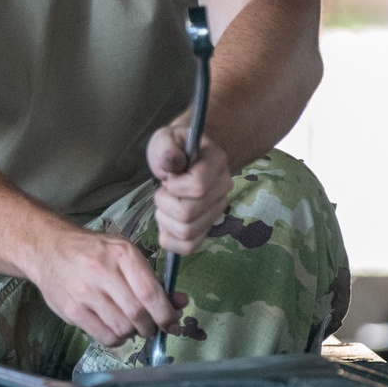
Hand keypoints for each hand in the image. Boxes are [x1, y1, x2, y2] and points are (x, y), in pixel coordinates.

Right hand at [27, 227, 184, 347]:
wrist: (48, 248)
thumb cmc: (92, 251)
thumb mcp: (124, 253)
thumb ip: (152, 279)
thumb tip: (180, 303)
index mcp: (122, 253)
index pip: (150, 292)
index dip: (166, 313)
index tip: (171, 322)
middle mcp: (103, 271)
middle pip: (138, 314)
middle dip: (151, 326)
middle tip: (151, 326)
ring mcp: (85, 292)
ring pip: (122, 328)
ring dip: (133, 333)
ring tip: (130, 326)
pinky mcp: (72, 310)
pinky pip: (104, 336)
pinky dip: (116, 338)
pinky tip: (115, 328)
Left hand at [146, 123, 232, 254]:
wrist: (184, 155)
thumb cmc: (175, 146)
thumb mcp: (166, 139)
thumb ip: (167, 147)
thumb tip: (172, 161)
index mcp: (217, 162)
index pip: (197, 187)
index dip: (175, 186)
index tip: (169, 177)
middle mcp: (223, 189)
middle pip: (189, 214)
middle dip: (164, 203)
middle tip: (164, 190)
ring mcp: (217, 211)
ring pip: (187, 233)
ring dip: (165, 220)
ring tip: (166, 203)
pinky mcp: (207, 228)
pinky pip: (188, 248)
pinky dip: (170, 238)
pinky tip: (167, 220)